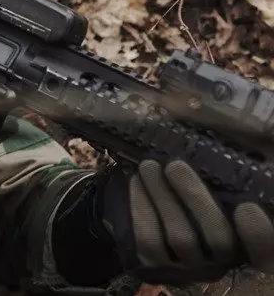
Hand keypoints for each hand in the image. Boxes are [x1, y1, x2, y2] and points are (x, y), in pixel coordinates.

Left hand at [99, 160, 273, 283]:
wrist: (164, 209)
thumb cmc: (207, 189)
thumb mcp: (233, 177)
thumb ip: (253, 156)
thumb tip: (263, 129)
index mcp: (248, 240)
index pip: (266, 253)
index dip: (260, 236)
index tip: (248, 207)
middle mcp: (224, 260)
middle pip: (218, 240)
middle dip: (195, 198)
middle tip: (176, 164)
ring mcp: (190, 266)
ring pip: (179, 238)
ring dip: (162, 197)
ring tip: (149, 165)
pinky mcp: (158, 264)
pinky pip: (148, 241)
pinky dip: (141, 209)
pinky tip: (136, 182)